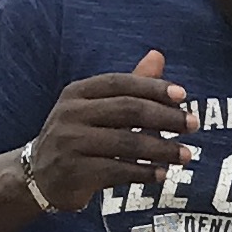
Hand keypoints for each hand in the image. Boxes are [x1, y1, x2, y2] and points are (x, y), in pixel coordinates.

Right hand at [22, 51, 197, 210]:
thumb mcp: (97, 108)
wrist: (39, 176)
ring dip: (161, 149)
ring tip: (186, 155)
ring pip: (125, 143)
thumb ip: (129, 85)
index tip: (183, 96)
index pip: (120, 83)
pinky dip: (143, 173)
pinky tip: (162, 174)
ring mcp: (69, 143)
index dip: (152, 87)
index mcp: (77, 93)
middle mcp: (70, 114)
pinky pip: (116, 171)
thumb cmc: (78, 135)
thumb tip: (158, 55)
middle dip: (165, 117)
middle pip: (127, 110)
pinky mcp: (73, 172)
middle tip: (193, 125)